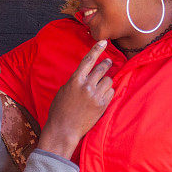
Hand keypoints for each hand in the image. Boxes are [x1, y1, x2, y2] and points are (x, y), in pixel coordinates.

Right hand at [38, 40, 113, 158]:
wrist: (64, 130)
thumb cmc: (60, 110)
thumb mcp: (64, 91)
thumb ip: (76, 81)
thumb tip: (86, 74)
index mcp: (75, 80)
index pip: (88, 60)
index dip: (97, 49)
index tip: (103, 42)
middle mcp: (86, 86)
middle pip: (102, 68)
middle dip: (106, 64)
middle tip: (108, 62)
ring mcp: (96, 96)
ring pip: (109, 80)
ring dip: (106, 81)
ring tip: (101, 86)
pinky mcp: (102, 105)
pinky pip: (111, 92)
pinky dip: (108, 92)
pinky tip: (101, 97)